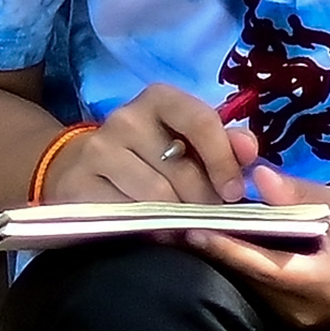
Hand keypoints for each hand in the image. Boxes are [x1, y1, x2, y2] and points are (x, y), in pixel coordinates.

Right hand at [43, 84, 245, 210]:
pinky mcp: (80, 184)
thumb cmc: (148, 156)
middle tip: (207, 217)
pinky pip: (128, 215)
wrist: (79, 168)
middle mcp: (125, 118)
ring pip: (157, 196)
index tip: (234, 193)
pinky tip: (153, 230)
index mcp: (159, 99)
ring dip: (177, 218)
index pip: (200, 120)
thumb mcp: (186, 142)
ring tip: (182, 225)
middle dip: (203, 201)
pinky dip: (148, 229)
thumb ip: (224, 144)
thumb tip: (249, 149)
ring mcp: (99, 150)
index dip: (223, 160)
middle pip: (181, 169)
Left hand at [195, 169, 329, 327]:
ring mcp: (287, 320)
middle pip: (242, 276)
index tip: (191, 228)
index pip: (259, 264)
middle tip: (170, 222)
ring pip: (243, 284)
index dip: (223, 246)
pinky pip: (252, 288)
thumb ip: (302, 195)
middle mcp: (296, 308)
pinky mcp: (282, 319)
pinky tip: (213, 243)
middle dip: (209, 249)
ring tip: (182, 228)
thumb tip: (259, 176)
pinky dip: (235, 265)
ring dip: (218, 258)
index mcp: (316, 282)